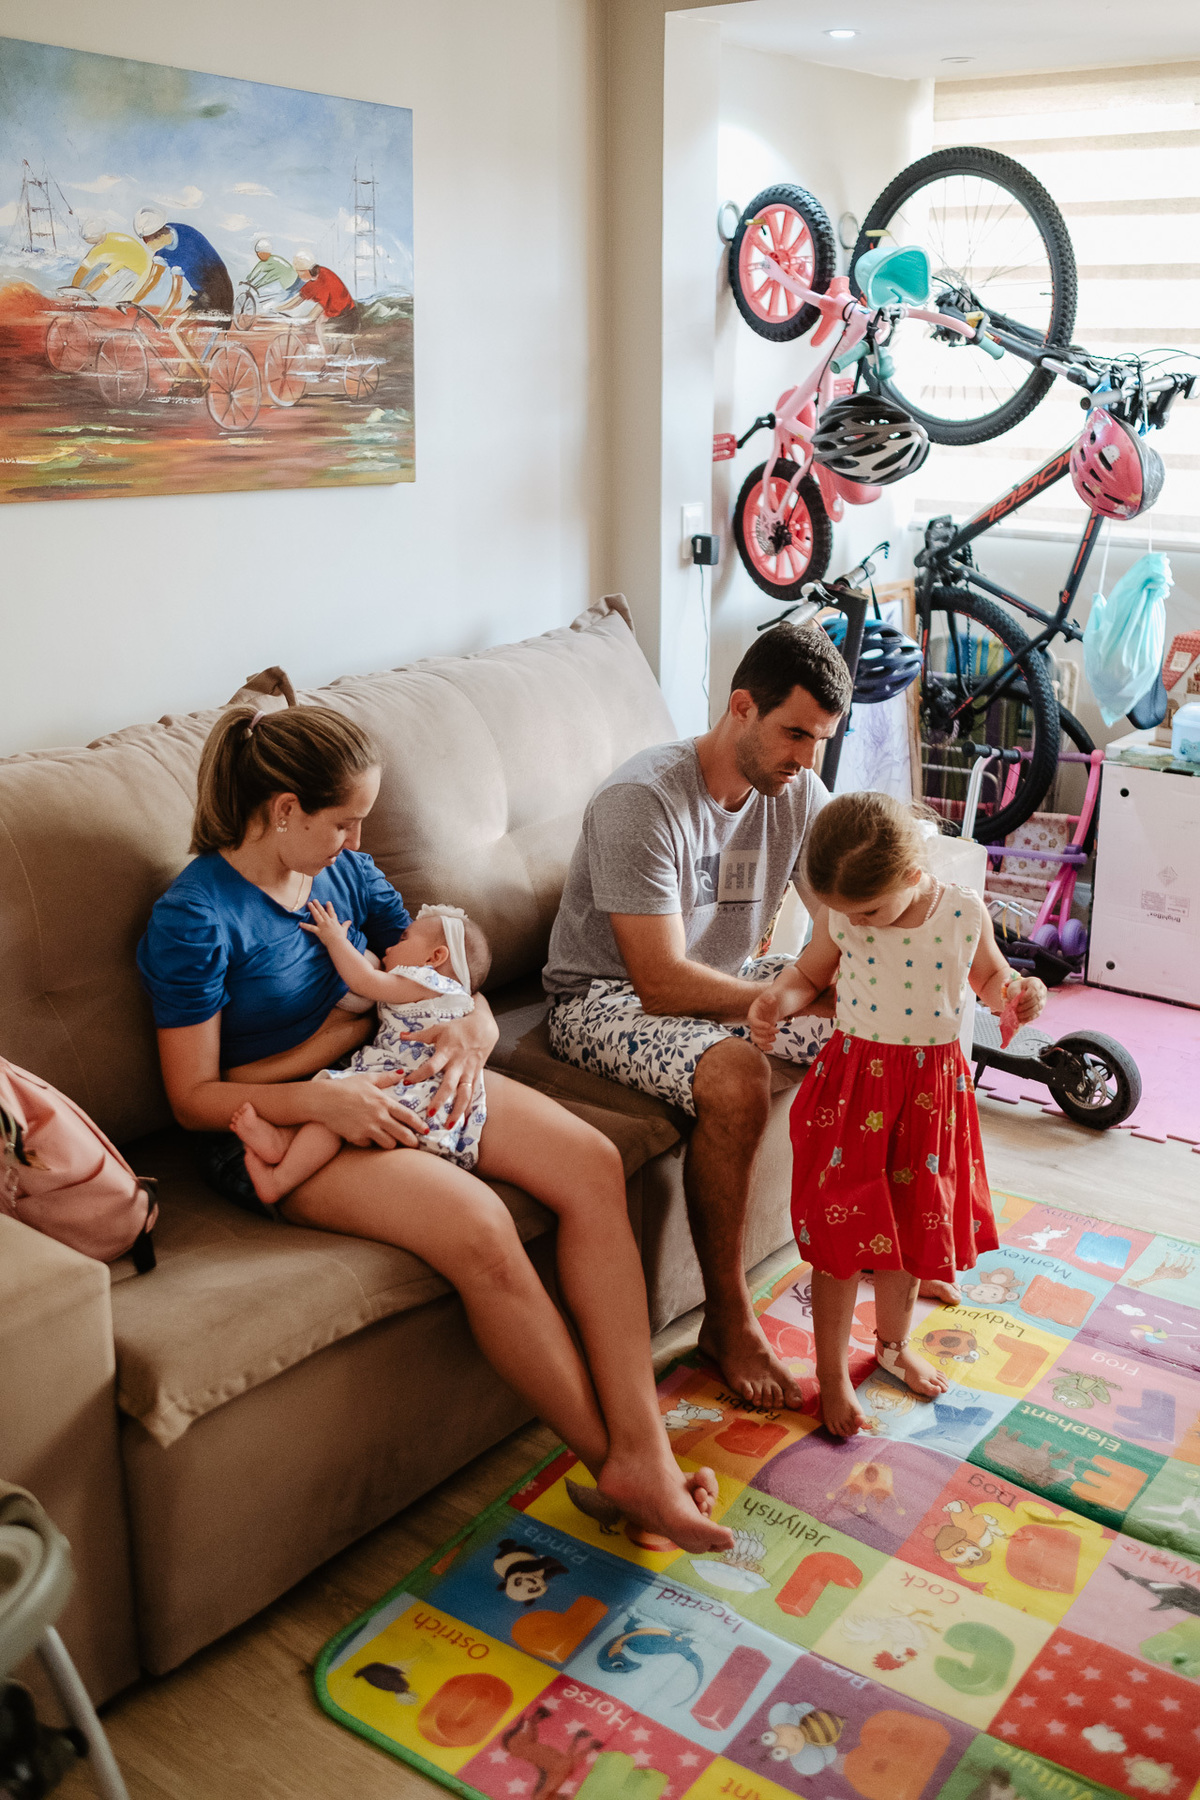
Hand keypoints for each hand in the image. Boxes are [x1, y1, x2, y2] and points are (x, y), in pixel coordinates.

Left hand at [299, 899, 351, 945]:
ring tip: (309, 904)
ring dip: (313, 909)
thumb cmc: (341, 937)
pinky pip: (311, 928)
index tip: (327, 902)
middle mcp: (327, 921)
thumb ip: (346, 924)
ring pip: (317, 915)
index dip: (329, 907)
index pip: (331, 912)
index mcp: (334, 921)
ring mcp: (322, 925)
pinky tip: (300, 923)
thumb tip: (350, 921)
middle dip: (318, 905)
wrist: (337, 942)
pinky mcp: (318, 931)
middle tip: (314, 900)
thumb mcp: (344, 929)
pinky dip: (305, 926)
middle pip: (322, 911)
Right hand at [313, 1071, 429, 1147]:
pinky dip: (370, 1143)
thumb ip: (386, 1078)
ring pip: (388, 1144)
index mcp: (383, 1102)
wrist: (323, 1100)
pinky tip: (368, 1138)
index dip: (419, 1125)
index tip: (426, 1131)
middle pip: (402, 1134)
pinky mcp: (356, 1138)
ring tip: (392, 1142)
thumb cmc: (345, 1087)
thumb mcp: (367, 1079)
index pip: (408, 1116)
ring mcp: (368, 1129)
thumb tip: (401, 1073)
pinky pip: (369, 1145)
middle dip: (412, 1141)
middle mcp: (378, 1117)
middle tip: (415, 1144)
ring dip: (391, 1144)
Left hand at [400, 1009, 495, 1125]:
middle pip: (449, 1085)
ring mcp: (468, 1072)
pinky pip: (472, 1094)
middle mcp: (458, 1065)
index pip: (431, 1066)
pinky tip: (463, 1121)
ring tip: (449, 1125)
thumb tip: (400, 1036)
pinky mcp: (475, 1076)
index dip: (419, 1074)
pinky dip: (468, 1108)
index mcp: (447, 1052)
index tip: (407, 1082)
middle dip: (440, 1100)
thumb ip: (419, 1035)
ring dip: (457, 1110)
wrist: (483, 1028)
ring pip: (464, 1094)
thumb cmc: (458, 1028)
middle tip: (430, 1113)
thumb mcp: (438, 1028)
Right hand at [746, 988, 782, 1051]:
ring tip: (774, 1038)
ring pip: (755, 1039)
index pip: (752, 1020)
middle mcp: (753, 1022)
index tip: (769, 1025)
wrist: (771, 1006)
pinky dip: (764, 1047)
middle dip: (766, 1033)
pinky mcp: (761, 1034)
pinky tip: (771, 1048)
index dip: (759, 1024)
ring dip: (764, 1041)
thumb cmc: (770, 1000)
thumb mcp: (769, 996)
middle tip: (777, 1030)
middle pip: (755, 1031)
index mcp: (752, 1013)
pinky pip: (759, 1043)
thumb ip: (769, 997)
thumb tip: (771, 1000)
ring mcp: (756, 1029)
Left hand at [1009, 973, 1046, 1024]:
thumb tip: (1016, 1001)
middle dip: (1026, 1005)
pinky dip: (1029, 1018)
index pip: (1035, 989)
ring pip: (1038, 1007)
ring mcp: (1043, 1001)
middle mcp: (1042, 991)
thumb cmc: (1017, 988)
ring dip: (1027, 1012)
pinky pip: (1037, 1014)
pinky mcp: (1040, 1009)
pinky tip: (1021, 1020)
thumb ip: (1015, 992)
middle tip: (1017, 1009)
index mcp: (1036, 982)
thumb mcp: (1013, 987)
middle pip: (1037, 999)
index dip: (1027, 996)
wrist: (1019, 992)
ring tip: (1018, 1015)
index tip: (1019, 1001)